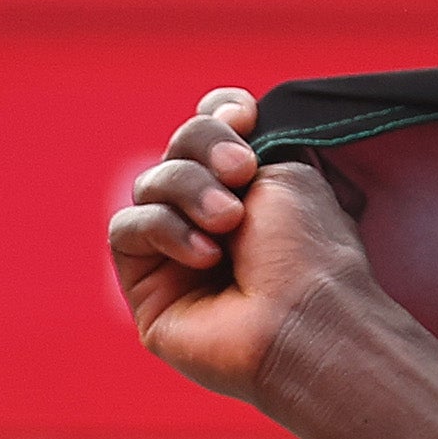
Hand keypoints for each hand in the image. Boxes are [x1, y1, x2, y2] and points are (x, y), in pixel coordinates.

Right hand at [108, 89, 387, 406]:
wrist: (309, 324)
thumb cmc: (310, 255)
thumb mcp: (286, 176)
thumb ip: (242, 142)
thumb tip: (217, 119)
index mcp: (254, 194)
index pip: (210, 133)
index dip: (216, 116)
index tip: (243, 115)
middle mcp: (214, 220)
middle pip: (177, 150)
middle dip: (203, 147)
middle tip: (242, 171)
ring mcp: (177, 254)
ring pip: (149, 185)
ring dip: (188, 191)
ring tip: (229, 222)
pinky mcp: (147, 287)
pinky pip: (127, 231)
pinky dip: (164, 231)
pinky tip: (205, 257)